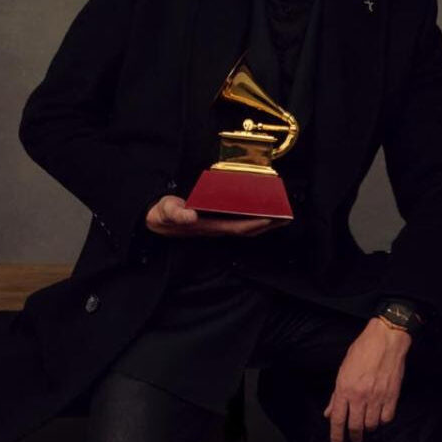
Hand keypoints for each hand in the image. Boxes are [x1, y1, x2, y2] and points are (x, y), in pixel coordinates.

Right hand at [145, 195, 285, 237]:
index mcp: (208, 226)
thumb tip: (190, 216)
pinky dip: (253, 218)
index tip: (270, 219)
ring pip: (245, 227)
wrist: (154, 221)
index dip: (254, 224)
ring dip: (264, 224)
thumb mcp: (165, 212)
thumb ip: (176, 214)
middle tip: (286, 217)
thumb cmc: (161, 215)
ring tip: (281, 216)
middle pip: (247, 230)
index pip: (236, 227)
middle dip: (267, 226)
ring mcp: (217, 226)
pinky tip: (261, 211)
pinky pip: (240, 221)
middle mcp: (216, 228)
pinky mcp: (215, 221)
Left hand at [323, 319, 409, 441]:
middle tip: (354, 440)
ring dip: (368, 428)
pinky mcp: (392, 396)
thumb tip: (329, 413)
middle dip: (353, 437)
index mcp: (345, 389)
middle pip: (355, 426)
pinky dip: (382, 420)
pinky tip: (379, 416)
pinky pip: (386, 418)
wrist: (386, 340)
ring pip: (371, 425)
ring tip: (366, 425)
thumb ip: (336, 394)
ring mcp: (377, 397)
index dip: (336, 435)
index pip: (338, 419)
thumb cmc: (362, 351)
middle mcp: (360, 396)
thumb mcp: (343, 370)